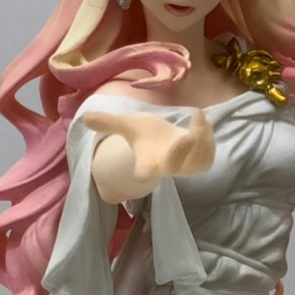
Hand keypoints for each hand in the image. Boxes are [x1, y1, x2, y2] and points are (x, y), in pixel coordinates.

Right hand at [83, 107, 214, 180]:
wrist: (165, 143)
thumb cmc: (146, 136)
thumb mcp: (128, 126)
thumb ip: (109, 123)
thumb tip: (85, 119)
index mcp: (149, 162)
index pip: (144, 171)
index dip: (143, 172)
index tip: (141, 175)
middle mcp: (168, 167)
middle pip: (176, 167)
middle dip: (182, 153)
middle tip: (188, 136)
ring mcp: (186, 167)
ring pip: (199, 161)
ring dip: (202, 140)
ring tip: (197, 118)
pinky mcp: (201, 162)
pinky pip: (209, 155)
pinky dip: (209, 136)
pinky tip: (201, 120)